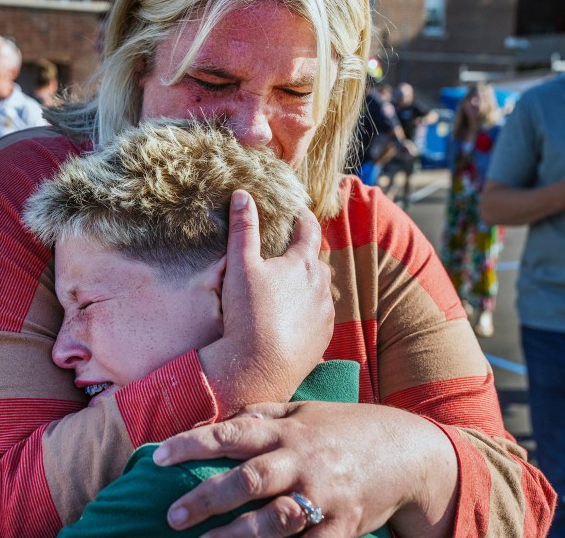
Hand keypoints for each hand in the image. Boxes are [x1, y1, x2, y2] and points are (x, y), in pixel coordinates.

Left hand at [153, 401, 457, 536]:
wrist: (407, 451)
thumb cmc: (344, 428)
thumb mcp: (303, 411)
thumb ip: (259, 415)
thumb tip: (213, 422)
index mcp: (289, 429)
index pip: (232, 434)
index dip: (193, 445)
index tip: (158, 458)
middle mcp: (304, 459)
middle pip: (250, 479)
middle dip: (208, 498)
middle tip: (172, 516)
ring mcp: (326, 495)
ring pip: (276, 519)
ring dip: (237, 537)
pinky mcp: (344, 525)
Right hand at [198, 191, 334, 414]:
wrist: (258, 369)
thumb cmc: (248, 314)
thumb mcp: (239, 266)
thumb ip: (243, 228)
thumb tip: (243, 195)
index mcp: (303, 263)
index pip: (309, 229)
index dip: (303, 217)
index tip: (297, 211)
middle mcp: (321, 286)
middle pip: (315, 261)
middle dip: (302, 255)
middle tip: (286, 253)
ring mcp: (325, 314)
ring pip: (319, 290)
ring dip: (306, 285)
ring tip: (285, 288)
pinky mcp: (322, 338)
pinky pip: (319, 317)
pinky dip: (307, 312)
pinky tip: (289, 318)